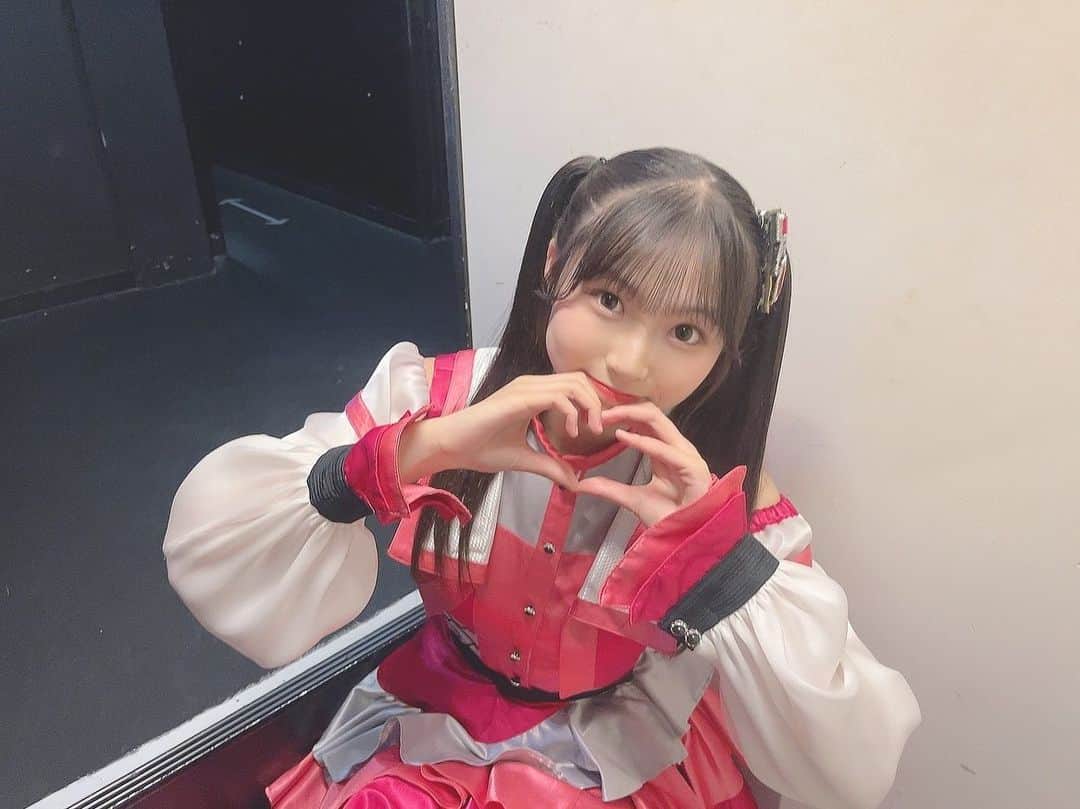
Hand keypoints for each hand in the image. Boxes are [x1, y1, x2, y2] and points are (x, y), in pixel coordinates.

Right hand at [433, 372, 604, 490]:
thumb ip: (550, 466)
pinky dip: (572, 413)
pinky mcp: (518, 398)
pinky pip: (557, 397)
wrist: (450, 446)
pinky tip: (570, 433)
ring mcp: (524, 388)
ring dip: (588, 406)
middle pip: (579, 379)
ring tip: (587, 430)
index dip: (592, 403)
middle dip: (596, 402)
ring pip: (573, 383)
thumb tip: (574, 481)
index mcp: (533, 394)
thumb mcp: (524, 460)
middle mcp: (531, 385)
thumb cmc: (480, 448)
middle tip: (598, 429)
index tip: (597, 428)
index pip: (573, 386)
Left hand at [574, 402, 712, 526]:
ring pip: (659, 422)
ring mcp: (687, 456)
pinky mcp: (693, 468)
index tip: (597, 417)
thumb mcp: (632, 499)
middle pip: (652, 415)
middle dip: (624, 409)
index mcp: (666, 451)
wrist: (687, 539)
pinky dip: (643, 442)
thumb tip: (581, 484)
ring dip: (630, 416)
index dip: (622, 414)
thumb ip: (610, 489)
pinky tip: (622, 438)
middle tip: (598, 411)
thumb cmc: (668, 518)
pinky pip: (665, 450)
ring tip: (607, 418)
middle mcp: (677, 448)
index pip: (646, 422)